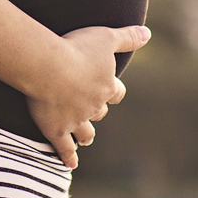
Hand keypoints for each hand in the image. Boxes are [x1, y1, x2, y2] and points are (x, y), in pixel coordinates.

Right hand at [26, 25, 150, 168]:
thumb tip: (148, 33)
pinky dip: (68, 157)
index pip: (116, 92)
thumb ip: (127, 37)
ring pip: (86, 132)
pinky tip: (71, 164)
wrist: (49, 67)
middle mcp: (94, 106)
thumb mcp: (106, 37)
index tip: (110, 90)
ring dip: (86, 135)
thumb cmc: (77, 48)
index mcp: (107, 86)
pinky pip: (64, 148)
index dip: (113, 91)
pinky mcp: (56, 130)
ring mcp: (75, 120)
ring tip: (84, 139)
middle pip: (100, 112)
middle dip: (97, 111)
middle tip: (91, 110)